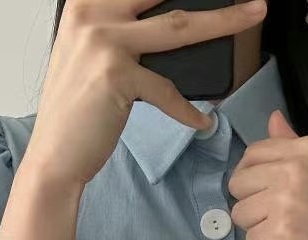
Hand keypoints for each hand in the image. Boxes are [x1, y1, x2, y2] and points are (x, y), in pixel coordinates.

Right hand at [26, 0, 267, 188]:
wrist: (54, 156)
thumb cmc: (75, 112)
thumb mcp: (85, 56)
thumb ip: (115, 31)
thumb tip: (160, 23)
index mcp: (85, 3)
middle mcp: (92, 14)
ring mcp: (104, 42)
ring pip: (178, 27)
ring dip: (224, 21)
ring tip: (254, 14)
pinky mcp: (117, 77)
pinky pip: (168, 91)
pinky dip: (188, 110)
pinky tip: (201, 122)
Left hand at [227, 110, 307, 239]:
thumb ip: (296, 145)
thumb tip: (272, 119)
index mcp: (307, 149)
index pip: (253, 153)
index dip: (252, 175)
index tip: (267, 191)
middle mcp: (293, 170)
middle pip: (238, 183)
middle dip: (251, 201)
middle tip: (277, 215)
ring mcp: (285, 202)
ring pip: (240, 213)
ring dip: (257, 226)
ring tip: (287, 230)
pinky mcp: (281, 233)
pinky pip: (250, 239)